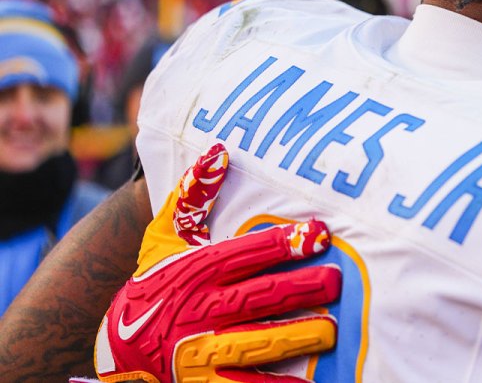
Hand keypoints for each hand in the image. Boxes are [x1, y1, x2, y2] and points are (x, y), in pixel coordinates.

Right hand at [94, 144, 341, 382]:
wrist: (117, 348)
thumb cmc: (156, 282)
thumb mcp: (164, 238)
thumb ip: (192, 196)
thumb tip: (219, 150)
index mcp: (193, 272)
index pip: (241, 255)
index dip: (280, 244)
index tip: (319, 234)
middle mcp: (196, 311)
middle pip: (254, 299)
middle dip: (297, 289)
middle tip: (336, 280)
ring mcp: (199, 352)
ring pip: (251, 344)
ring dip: (293, 338)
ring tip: (332, 330)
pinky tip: (308, 380)